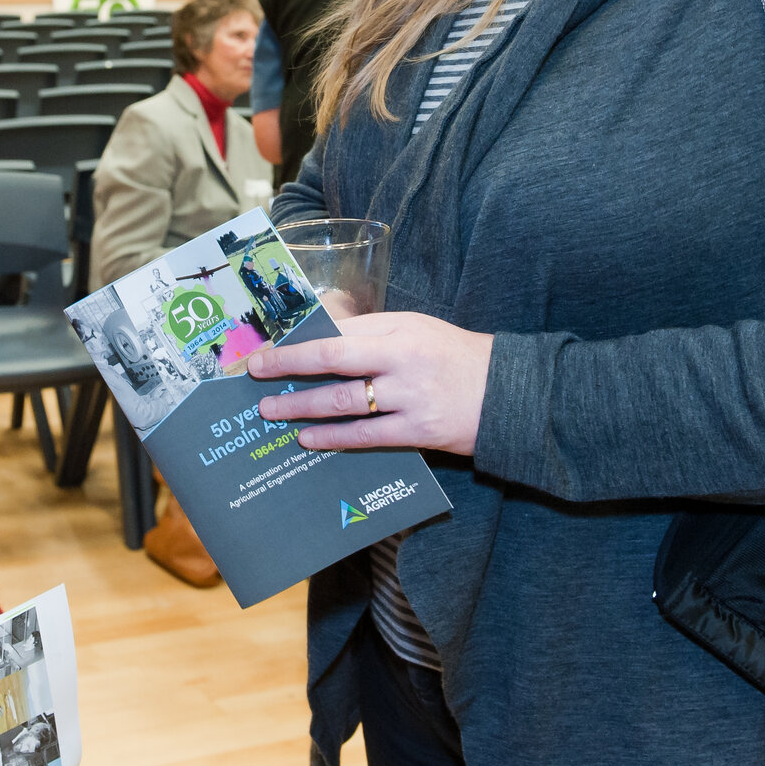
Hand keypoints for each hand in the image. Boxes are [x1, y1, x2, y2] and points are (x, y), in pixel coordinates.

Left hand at [249, 311, 493, 455]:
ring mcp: (410, 398)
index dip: (299, 340)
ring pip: (344, 402)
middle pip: (335, 359)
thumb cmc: (456, 356)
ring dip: (303, 407)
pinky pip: (366, 437)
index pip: (339, 331)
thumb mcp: (416, 328)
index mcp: (401, 329)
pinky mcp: (419, 431)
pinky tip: (307, 439)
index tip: (268, 346)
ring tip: (272, 411)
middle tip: (256, 374)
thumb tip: (322, 326)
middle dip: (290, 366)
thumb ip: (372, 330)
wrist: (508, 393)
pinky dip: (333, 437)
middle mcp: (402, 360)